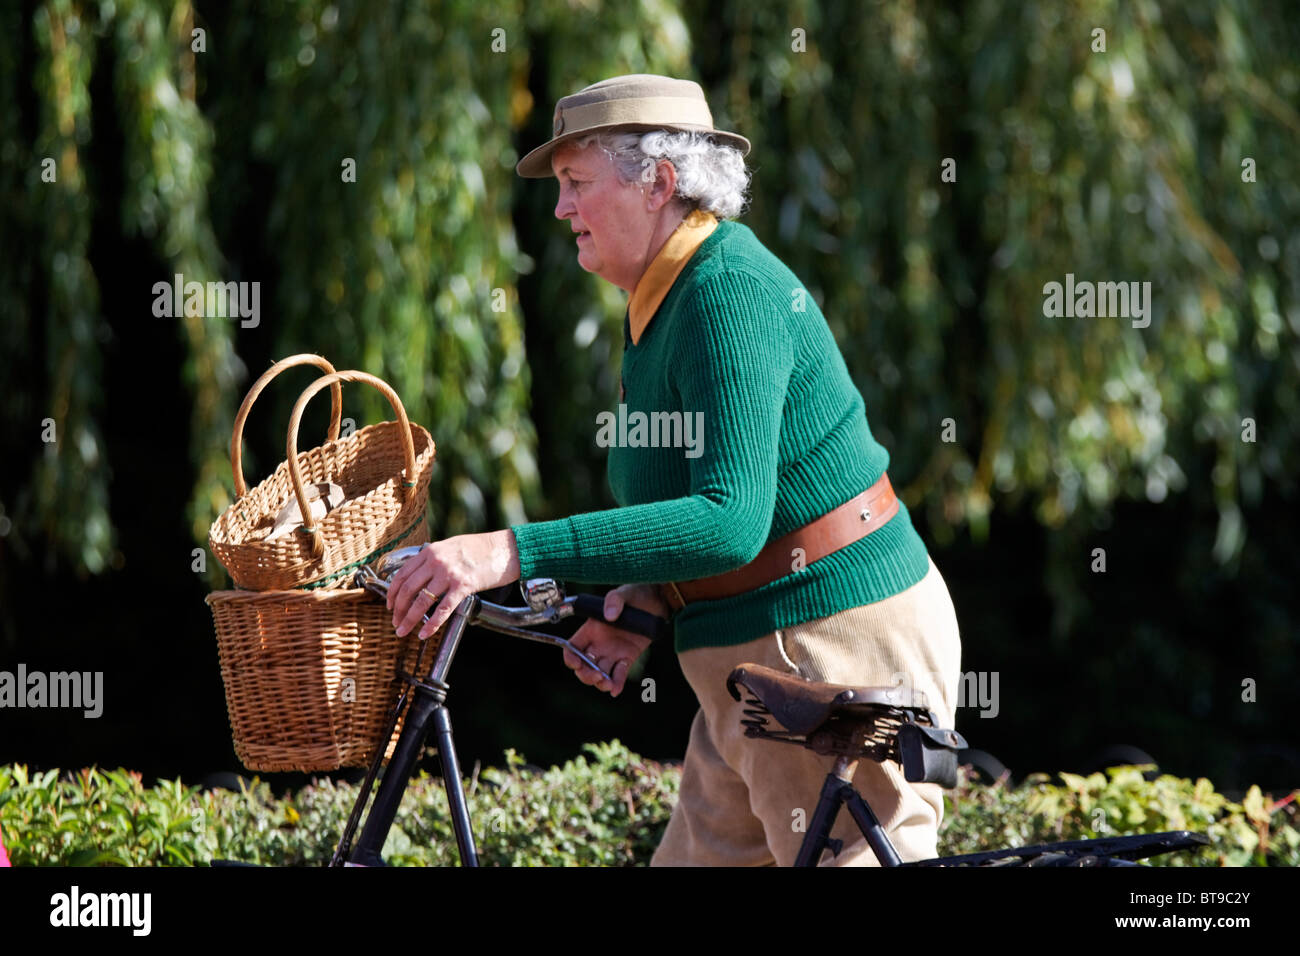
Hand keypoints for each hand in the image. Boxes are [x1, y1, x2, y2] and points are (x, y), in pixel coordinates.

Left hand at [386, 530, 520, 638]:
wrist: (506, 548)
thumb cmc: (481, 549)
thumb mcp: (451, 546)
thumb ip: (434, 558)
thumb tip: (420, 576)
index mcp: (431, 551)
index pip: (402, 574)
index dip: (392, 593)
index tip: (390, 605)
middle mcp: (436, 561)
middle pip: (408, 590)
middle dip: (398, 610)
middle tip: (396, 623)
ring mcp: (449, 573)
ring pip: (422, 601)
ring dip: (409, 619)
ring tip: (403, 631)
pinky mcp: (464, 586)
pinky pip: (443, 609)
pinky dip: (431, 624)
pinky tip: (425, 633)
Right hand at [564, 584, 670, 696]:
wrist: (656, 601)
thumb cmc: (635, 594)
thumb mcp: (623, 593)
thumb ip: (614, 600)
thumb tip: (609, 615)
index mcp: (591, 629)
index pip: (573, 648)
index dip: (570, 657)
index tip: (576, 664)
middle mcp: (599, 643)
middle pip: (584, 666)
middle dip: (586, 675)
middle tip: (596, 676)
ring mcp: (613, 652)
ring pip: (600, 673)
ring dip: (600, 682)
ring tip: (607, 684)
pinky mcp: (628, 657)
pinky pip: (619, 674)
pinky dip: (617, 683)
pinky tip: (616, 690)